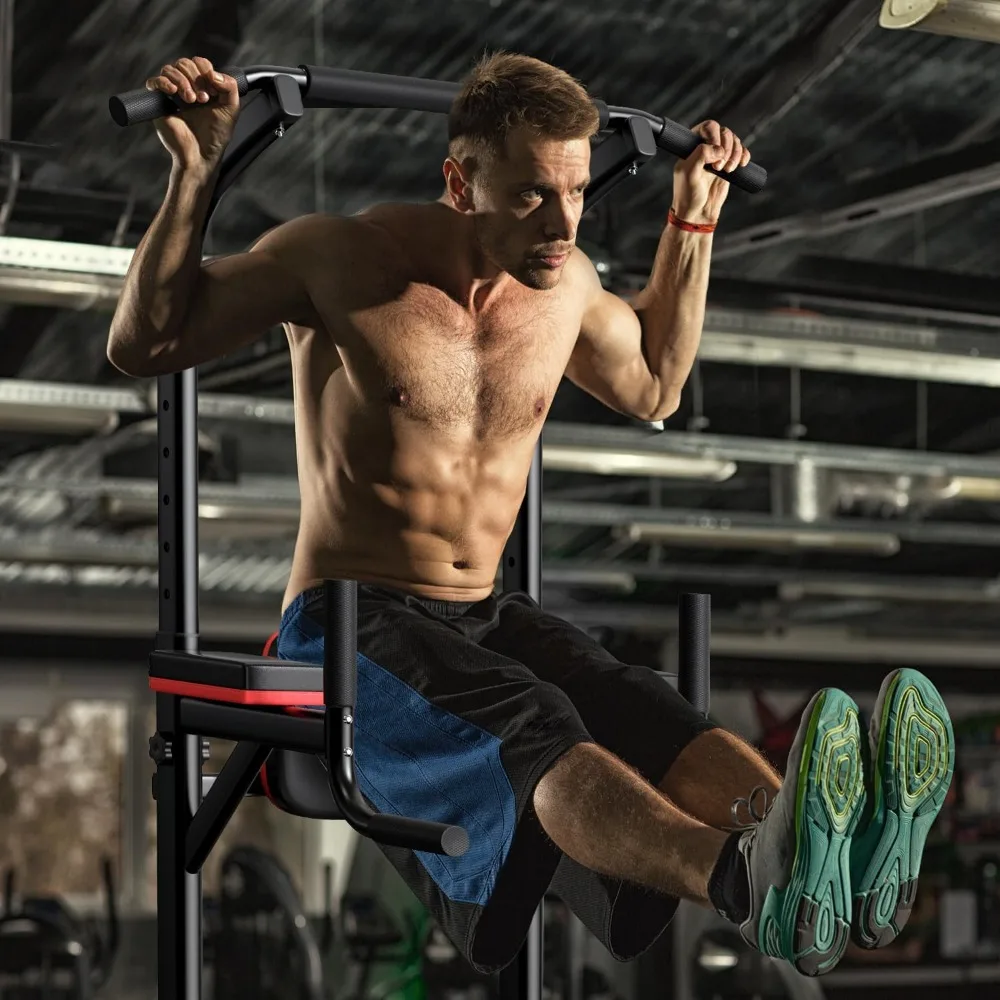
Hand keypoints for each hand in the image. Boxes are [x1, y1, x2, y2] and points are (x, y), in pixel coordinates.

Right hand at [146, 57, 240, 176]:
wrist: (202, 155)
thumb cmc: (215, 135)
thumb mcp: (231, 109)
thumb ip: (230, 87)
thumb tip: (213, 72)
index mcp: (202, 85)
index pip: (199, 63)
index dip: (205, 70)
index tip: (213, 91)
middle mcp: (186, 86)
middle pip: (184, 63)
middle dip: (195, 78)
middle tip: (203, 99)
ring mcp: (171, 93)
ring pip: (170, 69)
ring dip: (183, 81)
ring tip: (191, 101)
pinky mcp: (159, 102)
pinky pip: (154, 82)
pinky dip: (163, 82)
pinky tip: (173, 91)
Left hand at [671, 120, 750, 225]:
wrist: (699, 213)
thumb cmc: (688, 194)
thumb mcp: (689, 173)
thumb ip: (700, 154)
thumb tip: (717, 147)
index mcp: (692, 146)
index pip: (708, 127)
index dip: (714, 136)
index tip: (714, 152)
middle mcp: (706, 147)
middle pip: (725, 132)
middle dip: (726, 148)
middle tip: (718, 167)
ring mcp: (719, 156)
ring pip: (735, 141)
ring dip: (735, 154)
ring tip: (727, 170)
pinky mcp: (729, 165)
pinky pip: (742, 152)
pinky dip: (744, 156)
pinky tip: (741, 165)